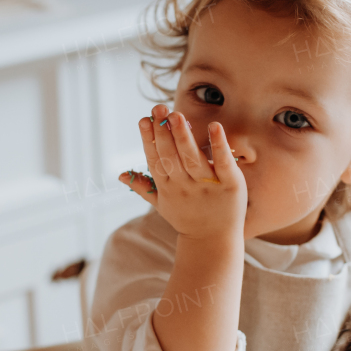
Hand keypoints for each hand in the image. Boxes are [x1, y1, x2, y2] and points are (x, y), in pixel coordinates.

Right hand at [120, 104, 245, 241]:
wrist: (213, 242)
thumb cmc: (188, 218)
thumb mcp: (163, 204)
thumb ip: (144, 187)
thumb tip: (121, 175)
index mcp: (167, 187)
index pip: (155, 159)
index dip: (149, 139)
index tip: (144, 119)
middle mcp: (184, 185)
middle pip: (171, 156)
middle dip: (163, 132)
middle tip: (158, 109)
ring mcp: (206, 185)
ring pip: (192, 158)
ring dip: (183, 136)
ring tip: (177, 116)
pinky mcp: (229, 184)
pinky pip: (222, 163)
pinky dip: (218, 145)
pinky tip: (215, 127)